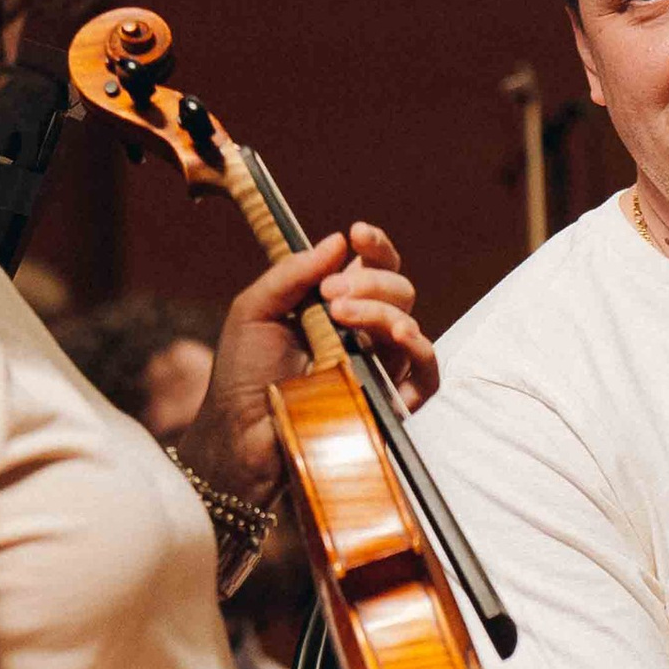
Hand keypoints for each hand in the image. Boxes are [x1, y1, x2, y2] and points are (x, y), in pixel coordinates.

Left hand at [176, 224, 438, 512]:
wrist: (241, 434)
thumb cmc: (242, 377)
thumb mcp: (253, 311)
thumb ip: (292, 272)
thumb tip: (338, 240)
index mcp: (335, 307)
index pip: (373, 268)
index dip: (374, 247)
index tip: (357, 234)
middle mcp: (363, 334)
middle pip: (398, 290)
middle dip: (369, 282)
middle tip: (330, 295)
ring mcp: (379, 369)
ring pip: (409, 324)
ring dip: (381, 311)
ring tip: (341, 316)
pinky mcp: (390, 403)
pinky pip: (427, 373)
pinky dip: (420, 350)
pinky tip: (399, 338)